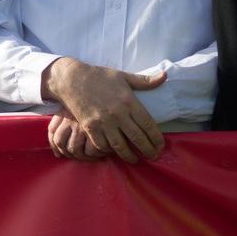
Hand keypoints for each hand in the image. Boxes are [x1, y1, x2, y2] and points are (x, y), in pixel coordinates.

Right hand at [42, 57, 165, 162]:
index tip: (160, 146)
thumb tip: (165, 75)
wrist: (71, 79)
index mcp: (129, 102)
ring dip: (129, 156)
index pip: (148, 125)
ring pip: (120, 145)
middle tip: (153, 157)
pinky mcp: (89, 126)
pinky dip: (108, 151)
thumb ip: (145, 80)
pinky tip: (113, 152)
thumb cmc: (98, 76)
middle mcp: (118, 114)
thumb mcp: (123, 76)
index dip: (156, 139)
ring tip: (135, 160)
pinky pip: (102, 144)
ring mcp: (103, 122)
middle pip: (137, 138)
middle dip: (148, 150)